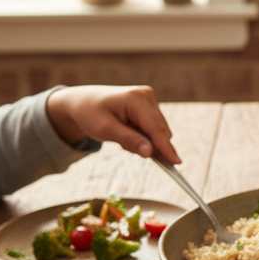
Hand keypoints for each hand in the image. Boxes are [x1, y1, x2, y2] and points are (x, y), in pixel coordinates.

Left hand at [46, 85, 180, 164]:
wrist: (82, 102)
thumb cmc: (90, 113)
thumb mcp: (105, 130)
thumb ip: (129, 140)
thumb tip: (150, 152)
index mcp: (137, 99)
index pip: (156, 129)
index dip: (166, 147)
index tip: (176, 163)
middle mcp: (147, 96)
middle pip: (160, 131)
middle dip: (148, 144)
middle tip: (123, 145)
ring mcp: (149, 100)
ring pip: (158, 132)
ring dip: (144, 141)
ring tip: (121, 136)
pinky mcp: (150, 106)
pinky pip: (153, 129)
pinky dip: (142, 136)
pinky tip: (127, 132)